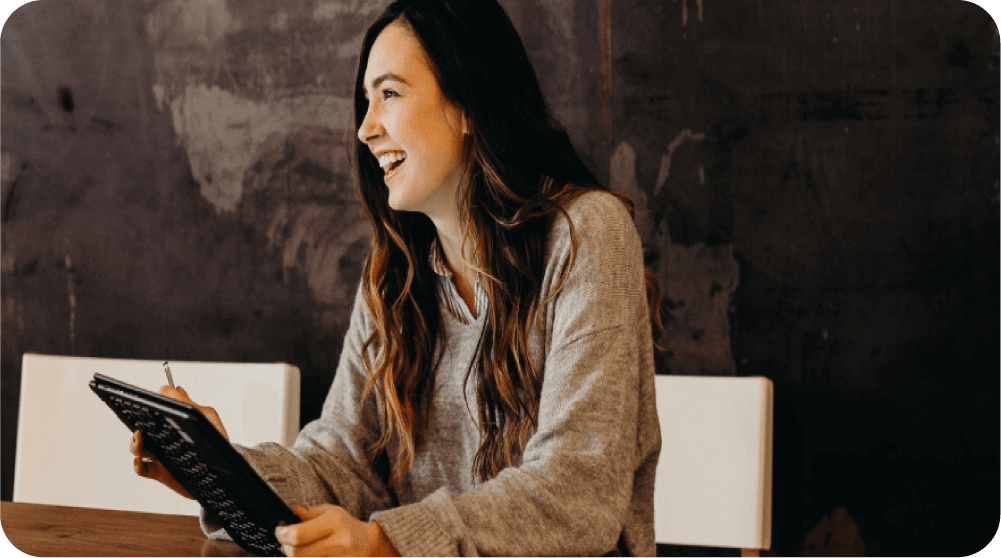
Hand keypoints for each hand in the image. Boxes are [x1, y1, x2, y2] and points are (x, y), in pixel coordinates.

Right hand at [128, 385, 229, 498]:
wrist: (226, 468)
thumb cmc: (216, 440)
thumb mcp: (207, 417)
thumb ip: (190, 403)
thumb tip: (171, 389)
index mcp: (173, 423)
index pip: (154, 412)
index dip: (146, 406)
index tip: (146, 402)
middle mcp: (163, 437)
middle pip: (140, 428)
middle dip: (136, 424)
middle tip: (141, 421)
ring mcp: (160, 455)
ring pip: (137, 448)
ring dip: (134, 443)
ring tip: (140, 437)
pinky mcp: (160, 471)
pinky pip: (141, 469)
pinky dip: (137, 465)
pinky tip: (140, 459)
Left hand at [275, 504, 399, 556]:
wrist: (368, 543)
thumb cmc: (345, 525)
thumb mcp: (330, 512)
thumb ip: (309, 513)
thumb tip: (293, 511)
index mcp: (334, 522)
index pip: (298, 534)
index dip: (282, 535)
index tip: (278, 532)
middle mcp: (338, 542)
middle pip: (297, 553)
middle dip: (285, 548)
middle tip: (284, 544)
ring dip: (295, 556)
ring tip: (297, 550)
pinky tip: (308, 554)